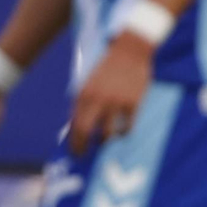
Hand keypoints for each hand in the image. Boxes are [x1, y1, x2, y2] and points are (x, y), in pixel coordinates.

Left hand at [68, 34, 153, 154]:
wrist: (130, 51)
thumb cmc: (107, 68)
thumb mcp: (88, 82)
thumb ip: (81, 102)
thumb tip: (74, 126)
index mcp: (84, 93)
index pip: (74, 124)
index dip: (73, 141)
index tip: (74, 151)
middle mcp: (98, 99)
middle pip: (87, 132)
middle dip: (83, 147)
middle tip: (83, 154)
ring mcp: (117, 102)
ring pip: (107, 133)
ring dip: (104, 140)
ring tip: (105, 140)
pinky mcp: (133, 103)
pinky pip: (127, 127)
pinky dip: (123, 133)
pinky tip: (122, 131)